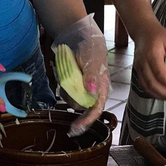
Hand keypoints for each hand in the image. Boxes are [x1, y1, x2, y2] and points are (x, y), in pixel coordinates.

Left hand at [53, 15, 110, 136]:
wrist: (79, 36)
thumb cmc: (90, 47)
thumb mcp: (91, 60)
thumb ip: (92, 76)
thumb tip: (92, 92)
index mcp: (102, 88)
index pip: (96, 109)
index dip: (86, 121)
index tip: (75, 129)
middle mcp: (93, 91)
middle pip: (81, 106)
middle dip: (71, 99)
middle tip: (65, 84)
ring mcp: (83, 88)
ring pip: (72, 100)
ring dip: (66, 91)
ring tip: (65, 75)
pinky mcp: (75, 84)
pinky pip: (67, 92)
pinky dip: (63, 86)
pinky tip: (63, 75)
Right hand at [132, 24, 165, 101]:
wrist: (142, 30)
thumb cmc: (158, 35)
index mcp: (151, 55)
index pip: (161, 75)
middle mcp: (143, 63)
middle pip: (153, 85)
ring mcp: (138, 68)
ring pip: (148, 88)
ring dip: (161, 96)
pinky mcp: (138, 71)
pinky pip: (145, 86)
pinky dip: (154, 93)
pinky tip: (164, 95)